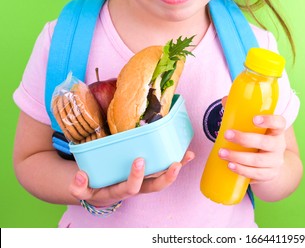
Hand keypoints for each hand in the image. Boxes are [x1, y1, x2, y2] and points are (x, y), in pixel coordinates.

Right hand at [68, 150, 194, 205]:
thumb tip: (80, 175)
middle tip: (174, 164)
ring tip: (188, 156)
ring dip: (177, 167)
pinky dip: (178, 161)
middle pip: (154, 187)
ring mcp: (146, 180)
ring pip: (163, 178)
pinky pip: (166, 168)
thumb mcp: (83, 188)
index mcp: (121, 191)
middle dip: (166, 177)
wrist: (101, 190)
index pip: (131, 187)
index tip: (139, 160)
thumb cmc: (94, 185)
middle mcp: (137, 187)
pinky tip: (188, 153)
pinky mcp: (151, 173)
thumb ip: (78, 186)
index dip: (136, 176)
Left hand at [219, 114, 286, 183]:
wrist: (272, 165)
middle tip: (227, 134)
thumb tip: (225, 100)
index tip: (254, 119)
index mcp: (277, 131)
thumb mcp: (255, 129)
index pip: (279, 123)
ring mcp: (275, 162)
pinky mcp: (268, 175)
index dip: (269, 120)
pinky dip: (242, 170)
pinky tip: (230, 166)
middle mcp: (279, 146)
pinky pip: (255, 174)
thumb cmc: (259, 140)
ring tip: (222, 153)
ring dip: (238, 157)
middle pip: (265, 142)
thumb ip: (242, 113)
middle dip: (244, 139)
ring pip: (258, 161)